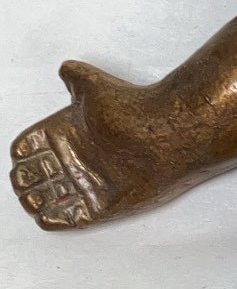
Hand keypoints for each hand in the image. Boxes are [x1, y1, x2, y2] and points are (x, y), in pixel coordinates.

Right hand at [10, 62, 146, 230]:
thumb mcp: (95, 86)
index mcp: (70, 134)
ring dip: (37, 201)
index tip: (19, 153)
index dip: (23, 151)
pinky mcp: (104, 205)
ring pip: (53, 199)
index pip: (35, 146)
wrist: (165, 133)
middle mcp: (78, 159)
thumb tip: (65, 68)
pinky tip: (45, 217)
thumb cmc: (132, 107)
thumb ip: (75, 77)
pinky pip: (75, 218)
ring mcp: (90, 183)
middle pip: (40, 175)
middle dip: (25, 179)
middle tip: (22, 181)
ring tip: (32, 199)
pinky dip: (57, 220)